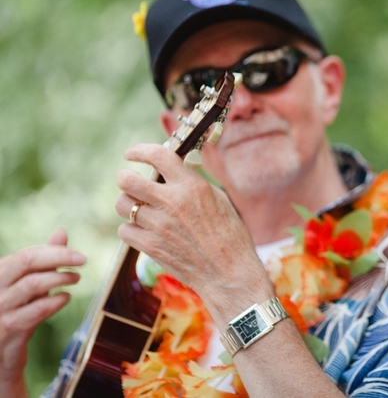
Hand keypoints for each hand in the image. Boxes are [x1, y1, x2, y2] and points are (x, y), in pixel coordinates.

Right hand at [0, 229, 84, 396]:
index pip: (26, 254)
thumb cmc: (15, 313)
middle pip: (26, 262)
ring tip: (75, 278)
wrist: (1, 356)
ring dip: (59, 279)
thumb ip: (42, 260)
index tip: (78, 255)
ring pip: (32, 284)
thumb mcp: (27, 285)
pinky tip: (65, 298)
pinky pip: (36, 311)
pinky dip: (55, 301)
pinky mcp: (8, 330)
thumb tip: (60, 231)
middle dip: (58, 258)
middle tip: (82, 260)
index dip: (54, 251)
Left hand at [115, 144, 272, 322]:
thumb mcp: (219, 199)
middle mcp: (172, 201)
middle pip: (127, 180)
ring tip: (141, 210)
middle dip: (125, 179)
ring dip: (128, 205)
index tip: (132, 154)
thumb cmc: (230, 234)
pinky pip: (125, 230)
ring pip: (123, 205)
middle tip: (131, 183)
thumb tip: (176, 168)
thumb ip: (193, 182)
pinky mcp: (151, 246)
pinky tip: (145, 231)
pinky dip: (132, 230)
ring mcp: (159, 225)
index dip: (139, 150)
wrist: (230, 272)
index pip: (158, 155)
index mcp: (192, 185)